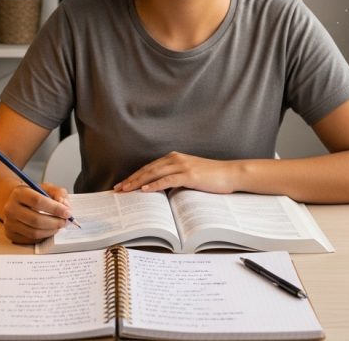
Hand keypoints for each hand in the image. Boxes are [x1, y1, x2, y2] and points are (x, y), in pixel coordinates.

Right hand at [1, 183, 71, 243]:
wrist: (17, 203)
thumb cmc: (34, 196)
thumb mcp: (47, 188)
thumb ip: (59, 193)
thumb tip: (65, 206)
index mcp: (19, 193)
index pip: (38, 201)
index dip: (55, 208)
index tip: (67, 212)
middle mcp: (11, 208)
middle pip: (36, 219)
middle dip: (55, 222)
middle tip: (65, 221)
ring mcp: (9, 222)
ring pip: (34, 232)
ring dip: (51, 231)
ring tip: (58, 226)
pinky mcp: (11, 234)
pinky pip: (31, 239)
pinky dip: (43, 236)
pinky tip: (49, 230)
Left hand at [114, 152, 237, 193]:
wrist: (230, 173)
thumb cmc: (212, 177)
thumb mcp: (189, 176)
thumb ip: (174, 179)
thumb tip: (160, 191)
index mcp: (174, 158)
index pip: (149, 167)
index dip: (134, 176)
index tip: (122, 185)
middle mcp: (175, 159)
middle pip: (147, 169)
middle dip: (131, 179)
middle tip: (118, 189)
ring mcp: (182, 165)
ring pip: (154, 173)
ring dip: (138, 182)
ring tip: (126, 190)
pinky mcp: (189, 174)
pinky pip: (168, 179)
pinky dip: (155, 184)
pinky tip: (146, 190)